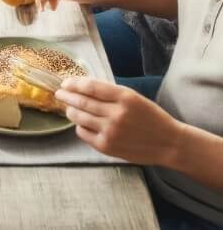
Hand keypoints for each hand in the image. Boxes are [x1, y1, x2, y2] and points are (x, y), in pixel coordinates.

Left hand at [56, 76, 181, 165]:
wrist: (169, 143)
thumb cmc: (150, 117)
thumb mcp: (133, 97)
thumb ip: (109, 92)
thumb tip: (81, 86)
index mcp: (124, 97)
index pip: (90, 87)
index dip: (74, 83)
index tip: (65, 82)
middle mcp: (116, 114)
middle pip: (81, 102)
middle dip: (66, 96)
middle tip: (59, 93)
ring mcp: (111, 132)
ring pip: (79, 117)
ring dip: (70, 111)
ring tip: (68, 108)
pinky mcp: (107, 147)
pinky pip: (84, 133)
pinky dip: (79, 127)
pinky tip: (81, 124)